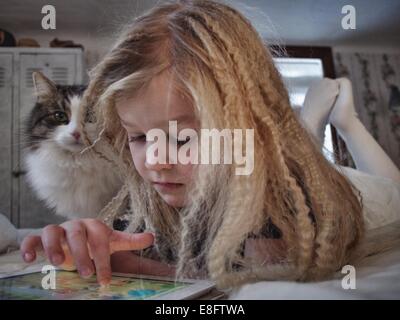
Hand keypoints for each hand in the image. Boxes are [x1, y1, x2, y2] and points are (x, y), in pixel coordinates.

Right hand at [20, 219, 153, 284]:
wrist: (75, 240)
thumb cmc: (95, 242)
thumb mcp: (113, 242)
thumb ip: (130, 240)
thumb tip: (152, 237)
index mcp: (94, 226)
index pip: (100, 238)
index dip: (103, 258)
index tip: (105, 279)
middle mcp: (75, 226)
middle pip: (77, 234)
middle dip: (82, 254)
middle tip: (86, 273)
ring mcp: (58, 230)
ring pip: (52, 231)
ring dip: (54, 247)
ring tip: (58, 264)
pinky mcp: (41, 237)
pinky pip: (32, 238)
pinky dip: (29, 246)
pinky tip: (30, 260)